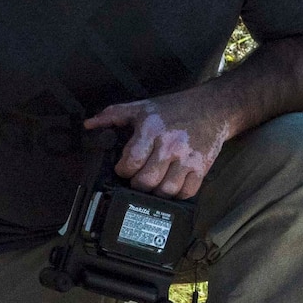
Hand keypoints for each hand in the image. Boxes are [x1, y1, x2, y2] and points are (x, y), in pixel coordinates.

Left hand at [83, 93, 234, 198]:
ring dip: (156, 192)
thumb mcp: (141, 107)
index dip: (122, 171)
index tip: (124, 169)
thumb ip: (112, 115)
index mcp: (151, 130)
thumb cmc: (174, 108)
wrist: (213, 108)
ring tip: (154, 184)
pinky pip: (187, 192)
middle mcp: (169, 145)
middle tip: (137, 179)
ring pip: (165, 191)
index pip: (130, 163)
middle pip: (146, 181)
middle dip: (137, 184)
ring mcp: (187, 158)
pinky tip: (171, 186)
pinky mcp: (202, 167)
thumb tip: (89, 125)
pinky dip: (177, 195)